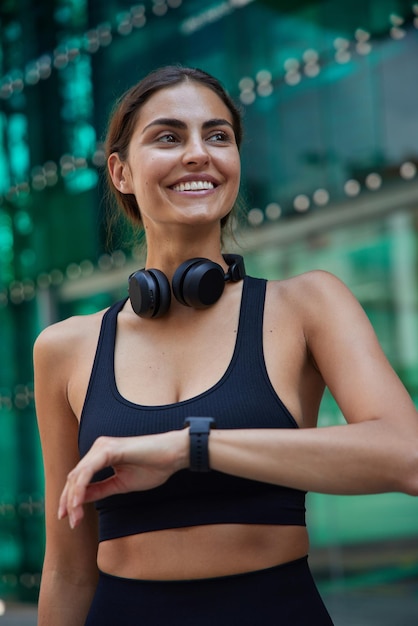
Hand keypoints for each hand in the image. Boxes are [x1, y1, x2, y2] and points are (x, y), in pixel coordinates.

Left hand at [58, 430, 187, 528]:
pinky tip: (78, 503)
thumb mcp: (120, 484)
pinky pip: (87, 471)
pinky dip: (80, 488)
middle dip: (68, 501)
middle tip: (70, 523)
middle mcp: (99, 448)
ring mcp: (102, 447)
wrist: (173, 455)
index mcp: (101, 455)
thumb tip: (79, 500)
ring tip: (75, 518)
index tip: (70, 519)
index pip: (79, 478)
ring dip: (73, 499)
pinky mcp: (108, 449)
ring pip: (78, 475)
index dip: (71, 499)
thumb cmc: (152, 468)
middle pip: (74, 477)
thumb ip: (100, 490)